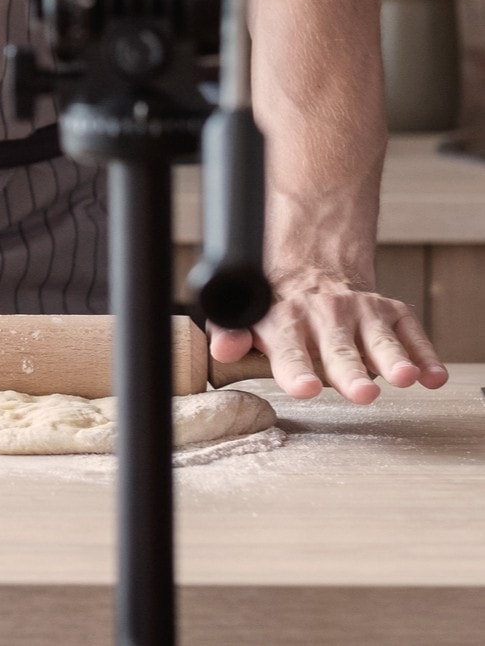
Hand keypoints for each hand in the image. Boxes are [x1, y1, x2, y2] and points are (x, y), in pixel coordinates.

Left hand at [208, 274, 448, 403]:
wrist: (314, 261)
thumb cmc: (278, 302)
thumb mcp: (248, 313)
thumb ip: (232, 334)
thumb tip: (223, 351)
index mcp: (286, 320)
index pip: (289, 348)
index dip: (296, 369)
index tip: (305, 388)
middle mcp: (325, 315)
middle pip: (338, 349)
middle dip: (350, 372)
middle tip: (362, 393)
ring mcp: (361, 312)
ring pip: (379, 339)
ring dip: (393, 358)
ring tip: (405, 377)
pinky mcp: (390, 312)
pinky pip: (411, 333)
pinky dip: (425, 353)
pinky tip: (432, 375)